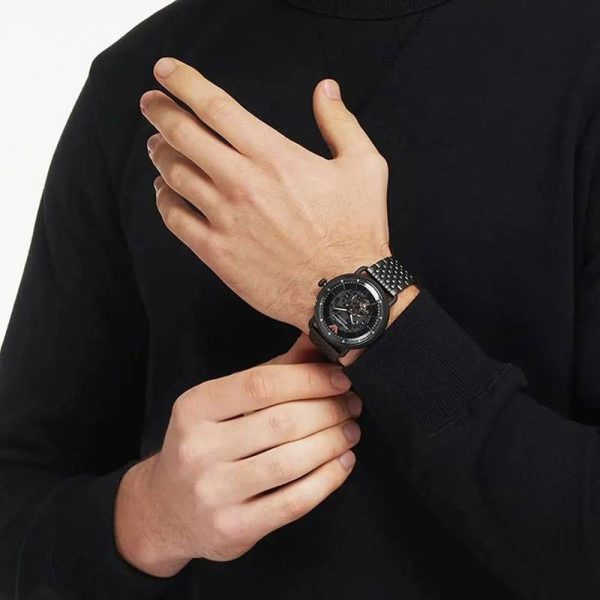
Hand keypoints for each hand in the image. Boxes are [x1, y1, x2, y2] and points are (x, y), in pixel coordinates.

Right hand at [114, 347, 361, 576]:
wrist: (166, 508)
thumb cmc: (204, 444)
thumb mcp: (221, 403)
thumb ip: (269, 373)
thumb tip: (316, 344)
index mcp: (195, 407)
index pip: (261, 384)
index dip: (309, 379)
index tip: (339, 379)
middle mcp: (199, 448)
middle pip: (282, 421)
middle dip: (328, 410)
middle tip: (351, 405)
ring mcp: (214, 492)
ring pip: (291, 461)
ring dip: (333, 442)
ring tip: (350, 430)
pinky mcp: (234, 528)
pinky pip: (294, 501)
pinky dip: (328, 479)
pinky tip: (343, 463)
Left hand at [141, 58, 391, 332]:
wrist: (344, 291)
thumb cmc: (356, 231)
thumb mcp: (364, 167)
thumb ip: (340, 123)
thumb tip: (325, 89)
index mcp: (273, 156)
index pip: (215, 107)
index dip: (184, 83)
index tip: (165, 71)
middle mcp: (242, 183)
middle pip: (182, 135)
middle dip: (159, 111)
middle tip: (150, 102)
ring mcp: (225, 219)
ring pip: (173, 175)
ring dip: (159, 153)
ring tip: (156, 145)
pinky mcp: (217, 253)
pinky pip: (175, 219)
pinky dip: (163, 199)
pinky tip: (163, 191)